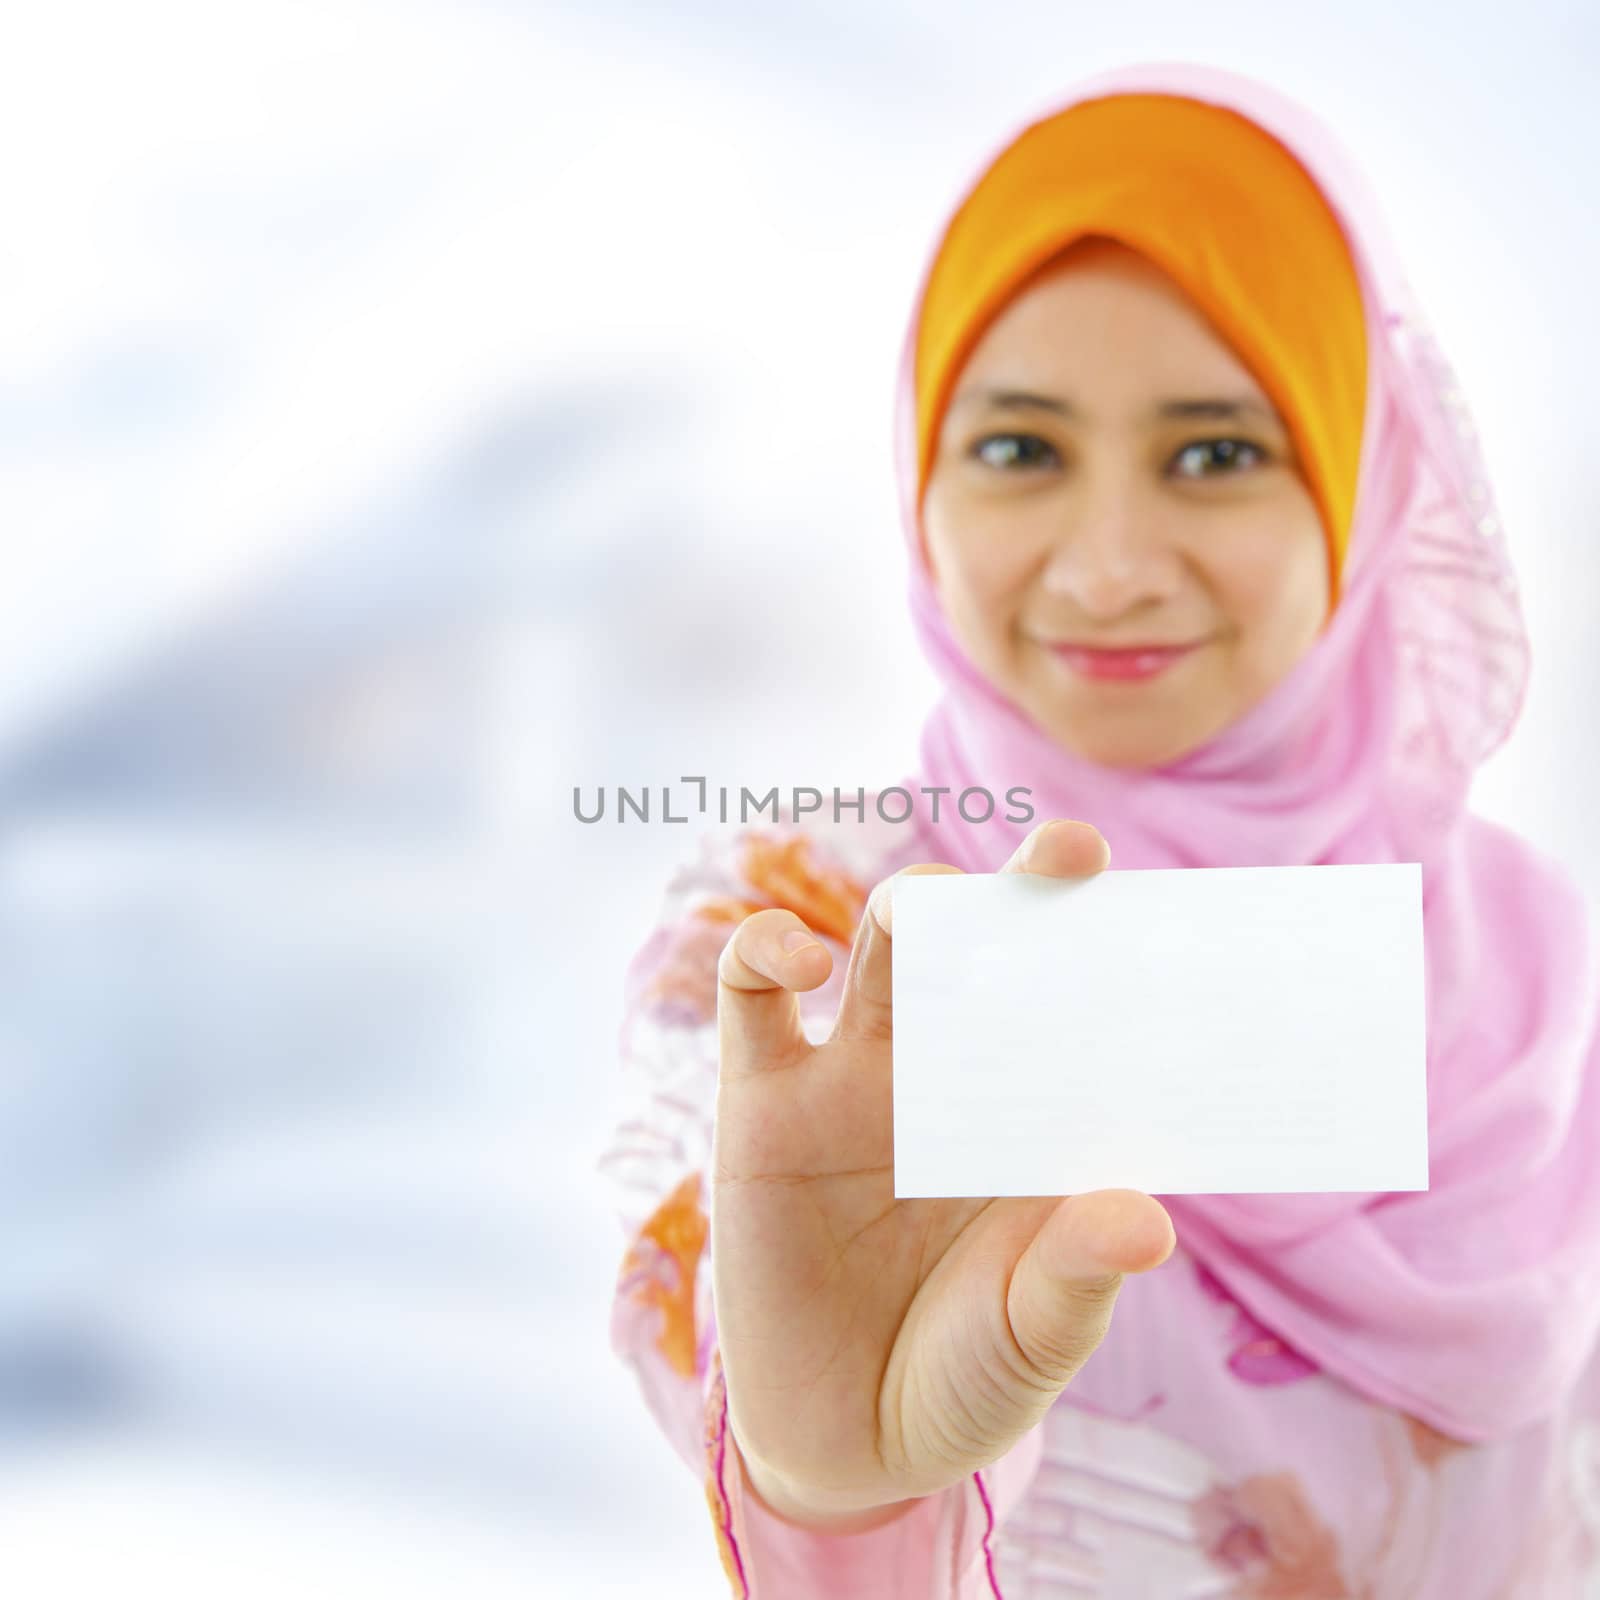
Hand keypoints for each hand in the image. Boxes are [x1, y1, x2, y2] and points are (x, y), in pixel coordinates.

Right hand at [712, 817, 1174, 1532]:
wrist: (847, 1442)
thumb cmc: (964, 1376)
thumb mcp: (1031, 1338)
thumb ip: (1074, 1278)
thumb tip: (1144, 1218)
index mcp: (1029, 1109)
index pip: (1072, 995)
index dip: (1103, 936)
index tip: (1153, 895)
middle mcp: (948, 1073)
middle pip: (984, 943)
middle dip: (1022, 887)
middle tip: (1069, 857)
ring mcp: (854, 1078)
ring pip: (884, 946)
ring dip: (914, 905)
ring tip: (938, 915)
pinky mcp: (765, 1100)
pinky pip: (751, 996)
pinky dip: (767, 950)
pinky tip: (800, 959)